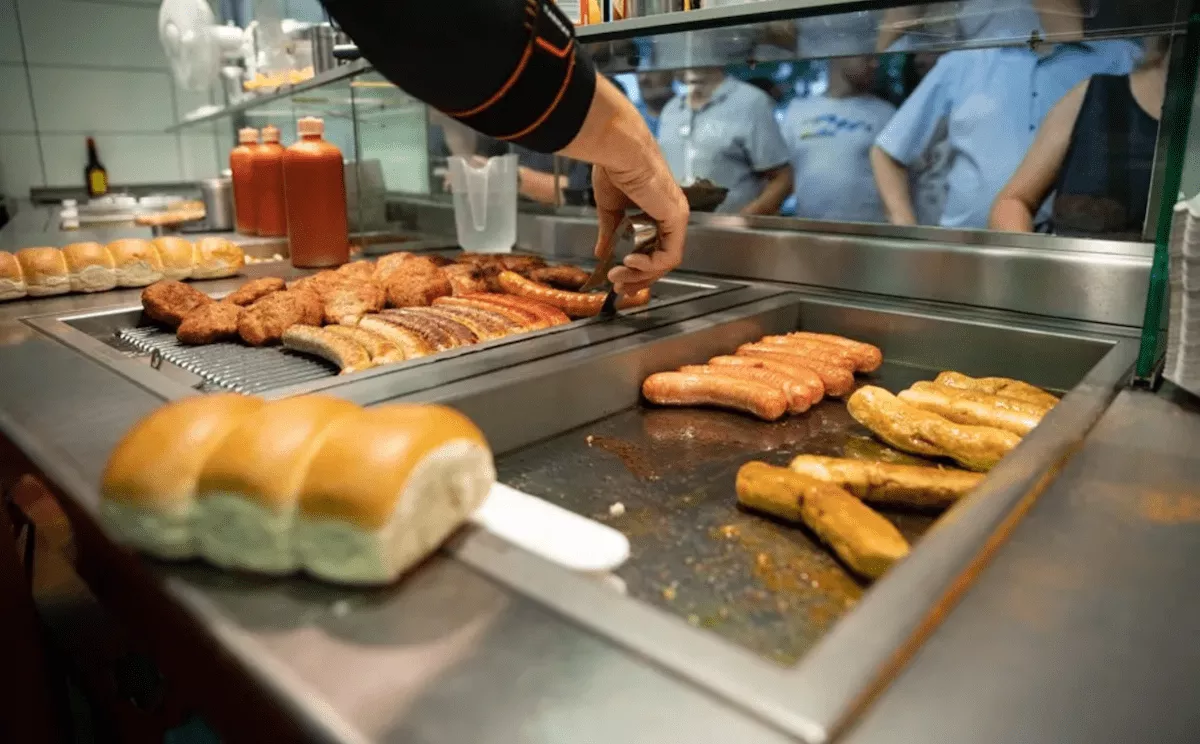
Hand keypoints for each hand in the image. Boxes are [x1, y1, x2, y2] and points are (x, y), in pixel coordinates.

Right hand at [560, 75, 690, 294]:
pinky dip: (650, 265)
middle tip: (618, 288)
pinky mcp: (676, 218)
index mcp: (658, 209)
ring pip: (665, 261)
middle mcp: (671, 214)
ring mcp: (676, 217)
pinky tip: (630, 262)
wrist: (619, 150)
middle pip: (660, 259)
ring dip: (640, 275)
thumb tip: (601, 254)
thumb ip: (610, 233)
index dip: (637, 268)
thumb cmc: (614, 168)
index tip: (617, 278)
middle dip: (638, 278)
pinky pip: (669, 255)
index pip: (654, 247)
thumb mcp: (610, 208)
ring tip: (618, 277)